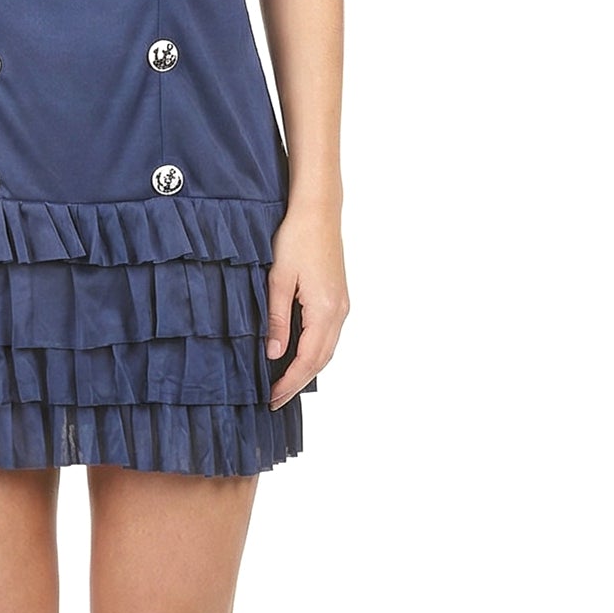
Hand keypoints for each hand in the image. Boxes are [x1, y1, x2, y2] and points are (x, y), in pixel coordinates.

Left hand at [264, 205, 348, 412]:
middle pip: (321, 361)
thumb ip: (277, 319)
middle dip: (298, 383)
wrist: (319, 211)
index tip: (271, 398)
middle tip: (275, 400)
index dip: (289, 382)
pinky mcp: (338, 298)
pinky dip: (313, 353)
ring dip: (307, 370)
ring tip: (283, 384)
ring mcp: (342, 305)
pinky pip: (328, 336)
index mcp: (325, 310)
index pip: (307, 359)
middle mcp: (339, 312)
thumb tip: (274, 353)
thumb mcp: (278, 279)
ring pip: (326, 350)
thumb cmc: (296, 238)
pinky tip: (297, 356)